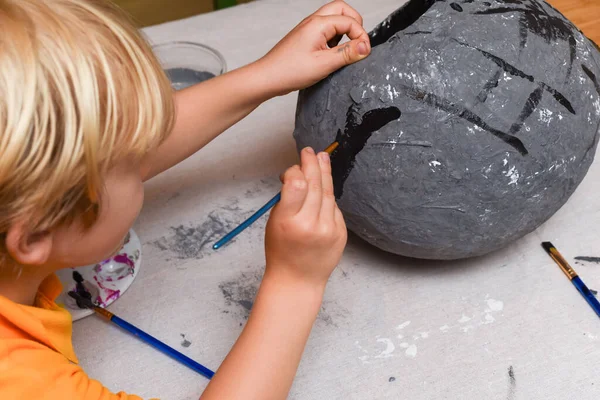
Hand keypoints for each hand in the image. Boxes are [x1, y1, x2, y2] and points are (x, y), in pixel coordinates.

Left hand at [258, 0, 370, 95]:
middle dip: (355, 24)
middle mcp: (313, 21)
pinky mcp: (306, 38)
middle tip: (358, 43)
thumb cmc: (289, 71)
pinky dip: (334, 38)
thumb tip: (365, 46)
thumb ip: (347, 54)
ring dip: (344, 31)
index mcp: (318, 24)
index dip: (361, 36)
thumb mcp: (324, 64)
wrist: (268, 78)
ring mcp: (308, 28)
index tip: (364, 52)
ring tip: (344, 50)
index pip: (350, 21)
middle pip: (342, 10)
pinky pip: (326, 30)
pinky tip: (331, 55)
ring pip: (334, 19)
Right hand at [265, 147, 347, 287]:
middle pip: (315, 185)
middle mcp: (310, 224)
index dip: (296, 170)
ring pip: (328, 193)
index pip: (296, 184)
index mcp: (288, 221)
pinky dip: (328, 198)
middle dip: (313, 164)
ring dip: (324, 174)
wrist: (298, 280)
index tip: (294, 166)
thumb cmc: (281, 250)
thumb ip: (286, 198)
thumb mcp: (274, 222)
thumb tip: (297, 173)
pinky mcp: (341, 233)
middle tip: (311, 151)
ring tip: (322, 159)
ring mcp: (329, 229)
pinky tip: (323, 190)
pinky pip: (334, 208)